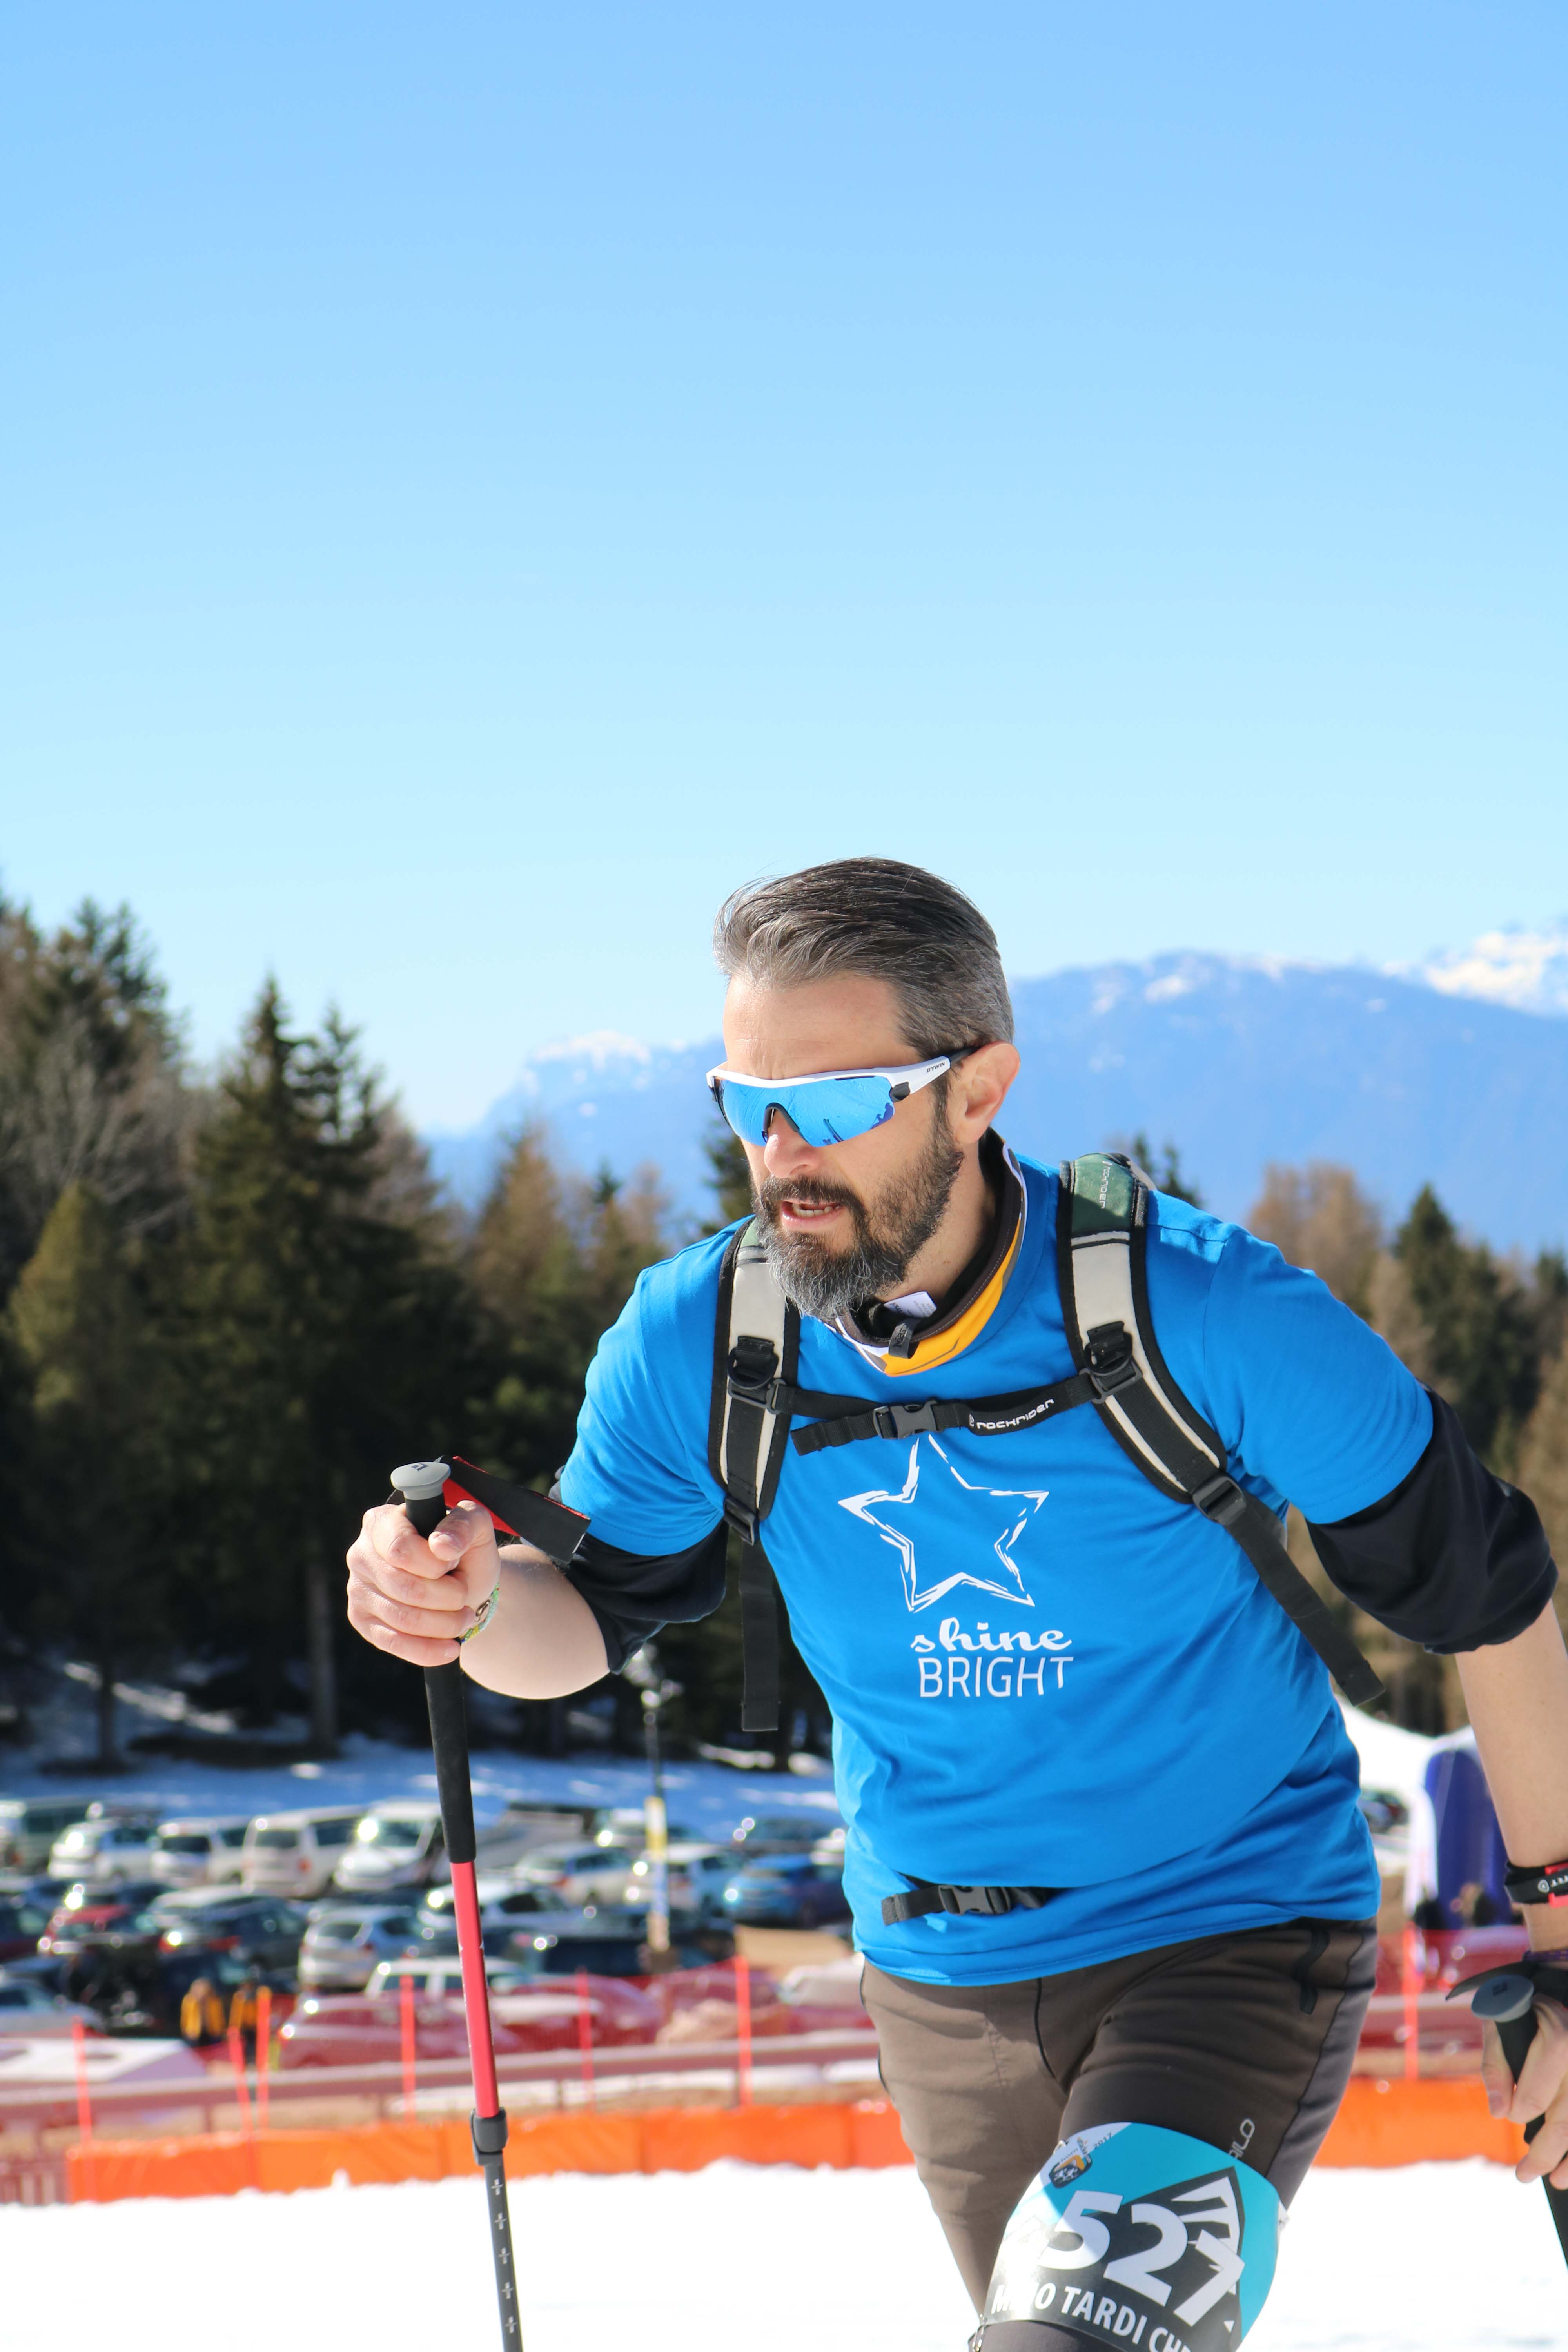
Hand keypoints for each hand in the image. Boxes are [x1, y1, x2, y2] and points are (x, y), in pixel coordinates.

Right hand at [346, 1499, 499, 1666]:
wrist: (462, 1583)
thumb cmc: (464, 1550)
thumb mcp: (476, 1527)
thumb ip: (463, 1524)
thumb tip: (442, 1546)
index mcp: (381, 1522)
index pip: (401, 1549)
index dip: (435, 1564)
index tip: (453, 1563)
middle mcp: (361, 1553)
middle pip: (404, 1587)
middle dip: (447, 1597)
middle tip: (465, 1594)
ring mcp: (358, 1589)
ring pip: (402, 1618)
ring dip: (444, 1624)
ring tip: (465, 1618)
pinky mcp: (362, 1620)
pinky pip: (392, 1643)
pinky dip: (427, 1650)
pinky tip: (451, 1648)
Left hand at [1481, 1996, 1567, 2187]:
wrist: (1565, 1980)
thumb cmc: (1531, 2001)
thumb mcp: (1501, 2018)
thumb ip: (1496, 2064)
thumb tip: (1497, 2112)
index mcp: (1559, 2040)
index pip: (1534, 2099)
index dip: (1518, 2113)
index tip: (1512, 2114)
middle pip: (1565, 2122)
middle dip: (1543, 2155)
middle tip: (1524, 2175)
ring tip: (1556, 2180)